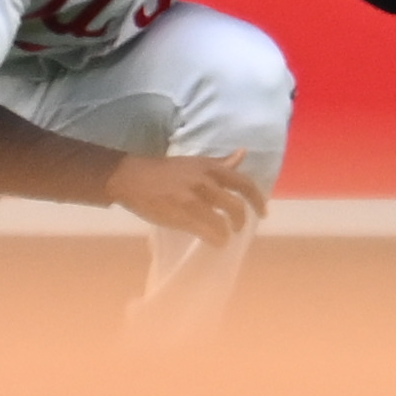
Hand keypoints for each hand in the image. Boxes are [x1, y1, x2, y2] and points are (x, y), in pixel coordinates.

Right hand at [104, 152, 267, 247]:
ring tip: (222, 237)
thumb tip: (243, 154)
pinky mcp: (182, 216)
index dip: (258, 200)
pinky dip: (215, 240)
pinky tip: (212, 241)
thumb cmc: (165, 170)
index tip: (263, 212)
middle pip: (237, 207)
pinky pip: (208, 233)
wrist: (132, 177)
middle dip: (241, 222)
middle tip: (237, 228)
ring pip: (224, 224)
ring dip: (226, 235)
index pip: (244, 183)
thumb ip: (220, 163)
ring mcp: (194, 200)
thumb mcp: (195, 162)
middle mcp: (205, 182)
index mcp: (210, 167)